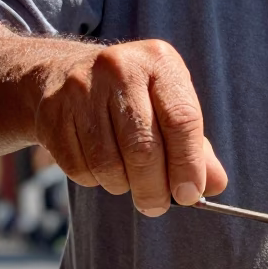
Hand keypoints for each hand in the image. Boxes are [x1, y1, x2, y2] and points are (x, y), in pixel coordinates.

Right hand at [34, 39, 227, 215]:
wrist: (60, 74)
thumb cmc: (131, 98)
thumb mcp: (168, 108)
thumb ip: (196, 148)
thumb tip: (215, 185)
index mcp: (159, 63)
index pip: (182, 121)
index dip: (188, 165)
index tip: (190, 195)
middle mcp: (119, 68)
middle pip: (143, 149)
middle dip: (154, 189)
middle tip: (157, 205)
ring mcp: (80, 88)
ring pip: (109, 164)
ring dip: (124, 186)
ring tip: (129, 181)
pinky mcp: (52, 112)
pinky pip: (80, 168)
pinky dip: (95, 180)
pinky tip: (101, 166)